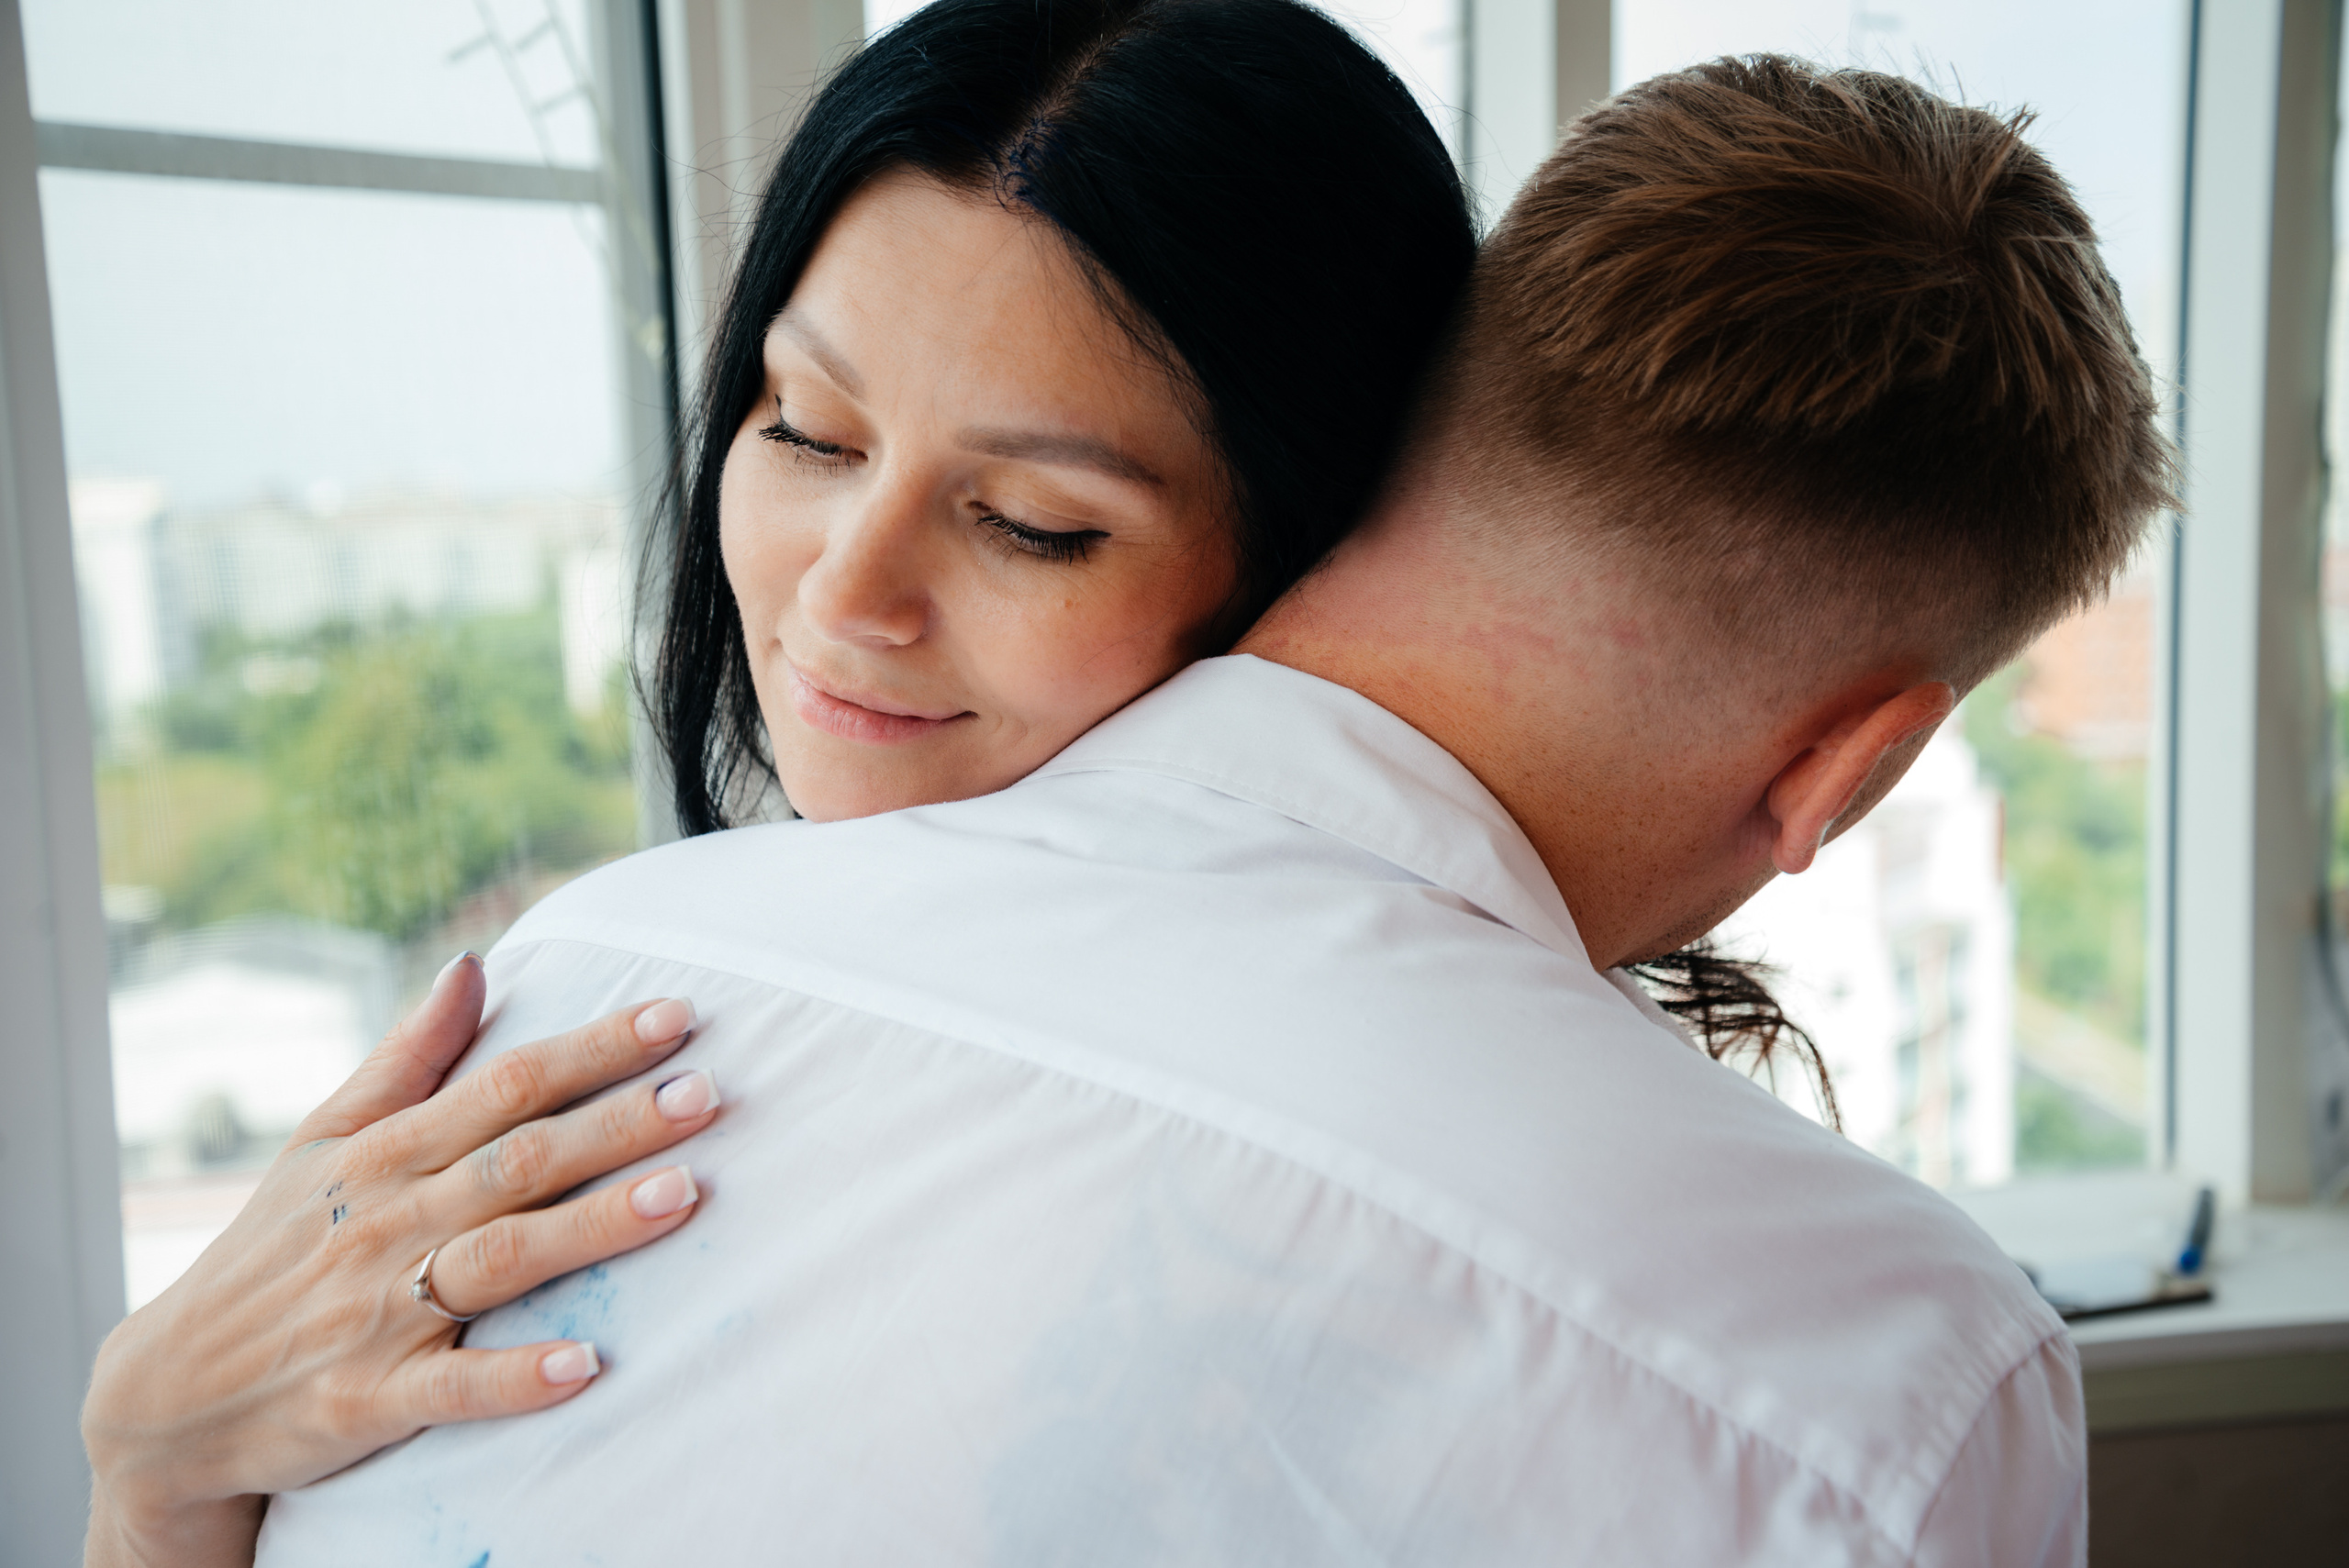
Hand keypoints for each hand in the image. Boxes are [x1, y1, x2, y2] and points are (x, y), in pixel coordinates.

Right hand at [81, 954, 719, 1567]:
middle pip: (521, 1160)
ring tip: (683, 1195)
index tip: (679, 1016)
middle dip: (618, 1124)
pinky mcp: (368, 1400)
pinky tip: (586, 1365)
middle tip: (710, 1091)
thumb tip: (472, 964)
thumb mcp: (321, 1143)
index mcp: (385, 1154)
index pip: (507, 1085)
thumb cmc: (269, 1254)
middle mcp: (389, 1222)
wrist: (163, 1396)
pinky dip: (515, 1377)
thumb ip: (407, 1058)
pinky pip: (452, 1390)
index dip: (595, 1049)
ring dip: (594, 1227)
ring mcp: (379, 1313)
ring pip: (502, 1258)